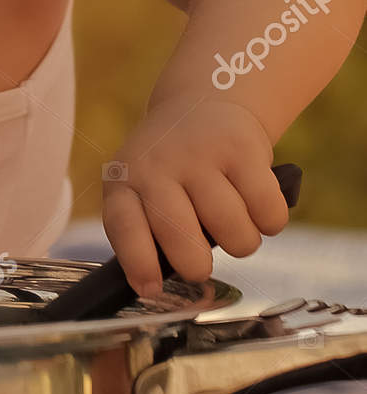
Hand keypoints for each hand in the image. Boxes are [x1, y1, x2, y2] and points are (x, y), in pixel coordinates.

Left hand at [102, 98, 289, 297]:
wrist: (205, 103)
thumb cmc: (173, 167)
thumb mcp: (143, 188)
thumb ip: (146, 230)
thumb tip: (155, 286)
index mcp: (124, 180)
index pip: (124, 227)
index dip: (139, 264)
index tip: (152, 290)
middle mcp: (157, 165)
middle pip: (183, 243)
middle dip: (198, 266)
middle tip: (201, 258)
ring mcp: (200, 155)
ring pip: (235, 235)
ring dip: (242, 242)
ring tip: (232, 223)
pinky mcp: (242, 149)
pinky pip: (269, 214)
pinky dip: (269, 222)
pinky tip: (255, 205)